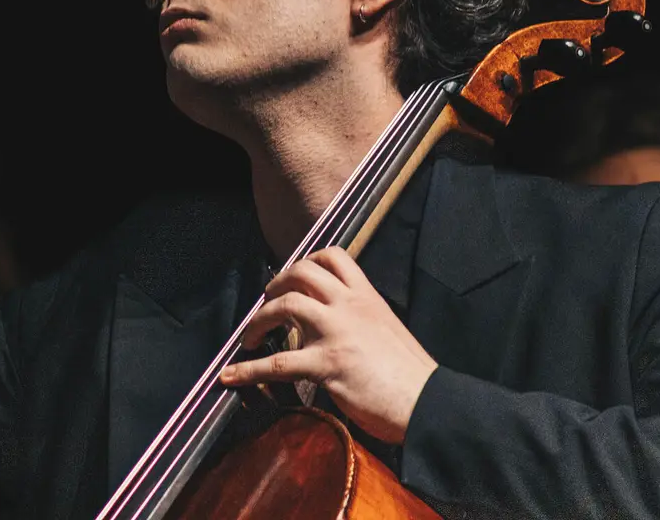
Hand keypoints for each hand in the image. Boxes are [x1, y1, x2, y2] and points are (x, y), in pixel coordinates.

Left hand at [219, 246, 437, 443]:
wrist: (429, 402)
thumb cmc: (412, 375)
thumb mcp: (388, 330)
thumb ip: (361, 322)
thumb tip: (337, 331)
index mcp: (367, 297)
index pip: (334, 257)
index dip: (307, 261)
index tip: (294, 275)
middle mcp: (349, 306)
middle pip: (302, 272)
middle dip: (276, 283)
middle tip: (266, 300)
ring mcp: (336, 332)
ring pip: (285, 306)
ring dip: (258, 319)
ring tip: (248, 337)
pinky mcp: (327, 364)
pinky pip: (278, 363)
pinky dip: (249, 370)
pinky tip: (231, 376)